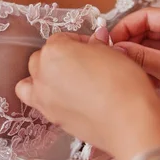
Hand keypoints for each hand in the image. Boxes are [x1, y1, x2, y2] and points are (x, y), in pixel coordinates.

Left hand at [16, 29, 159, 159]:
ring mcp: (44, 98)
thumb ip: (97, 45)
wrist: (128, 122)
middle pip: (43, 58)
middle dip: (61, 58)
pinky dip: (46, 99)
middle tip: (84, 63)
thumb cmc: (122, 85)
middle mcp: (43, 73)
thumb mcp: (113, 53)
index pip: (62, 38)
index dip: (79, 41)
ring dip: (44, 78)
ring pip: (32, 82)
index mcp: (55, 51)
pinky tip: (67, 100)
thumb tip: (96, 40)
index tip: (92, 47)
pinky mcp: (51, 118)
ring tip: (66, 81)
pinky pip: (39, 104)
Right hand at [111, 8, 159, 121]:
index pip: (148, 16)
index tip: (110, 42)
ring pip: (150, 44)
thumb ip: (142, 57)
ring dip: (139, 57)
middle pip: (147, 29)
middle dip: (132, 44)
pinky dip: (148, 66)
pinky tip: (143, 79)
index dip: (126, 27)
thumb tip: (115, 48)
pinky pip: (157, 57)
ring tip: (129, 71)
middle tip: (115, 58)